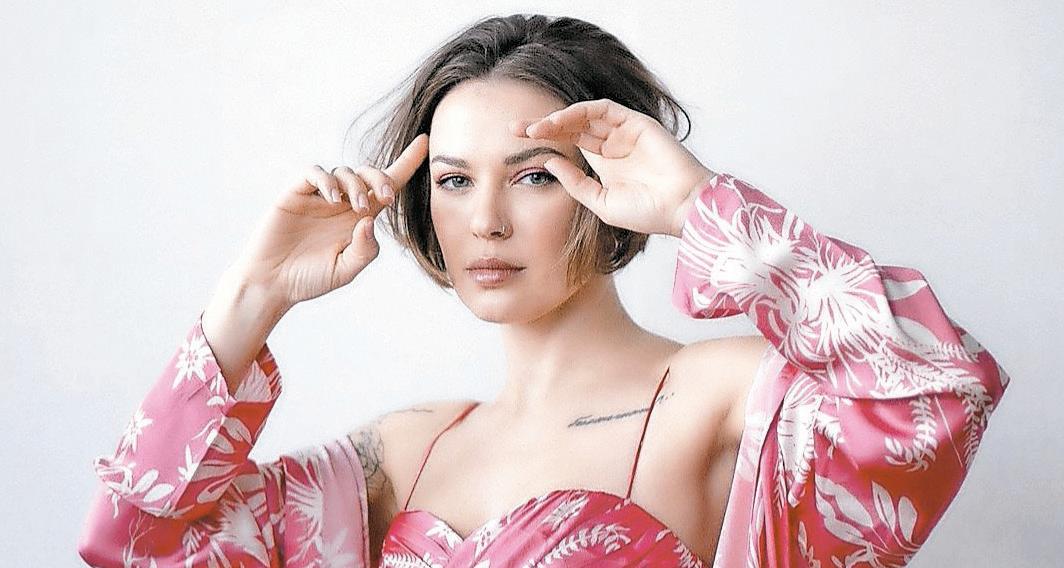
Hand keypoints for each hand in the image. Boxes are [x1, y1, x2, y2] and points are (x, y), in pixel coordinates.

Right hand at [229, 133, 428, 308]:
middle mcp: (343, 203)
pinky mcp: (296, 193)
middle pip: (369, 174)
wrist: (272, 282)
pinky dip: (327, 179)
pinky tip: (332, 197)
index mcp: (361, 218)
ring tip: (353, 206)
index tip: (426, 142)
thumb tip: (370, 220)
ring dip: (355, 184)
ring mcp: (320, 196)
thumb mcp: (346, 269)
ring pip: (345, 172)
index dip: (407, 162)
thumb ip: (365, 249)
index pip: (388, 184)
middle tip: (385, 198)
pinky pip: (315, 173)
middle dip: (381, 179)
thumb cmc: (310, 278)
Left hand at [509, 99, 715, 237]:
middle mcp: (613, 144)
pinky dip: (579, 112)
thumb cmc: (647, 213)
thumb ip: (575, 182)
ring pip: (584, 116)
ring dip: (558, 119)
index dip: (544, 141)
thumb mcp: (600, 202)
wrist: (681, 209)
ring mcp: (624, 132)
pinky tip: (559, 122)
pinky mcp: (636, 123)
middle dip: (542, 126)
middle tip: (515, 129)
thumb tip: (547, 163)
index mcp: (605, 163)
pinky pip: (603, 109)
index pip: (569, 144)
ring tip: (535, 129)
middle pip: (571, 127)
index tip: (516, 143)